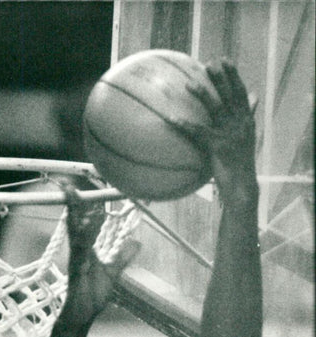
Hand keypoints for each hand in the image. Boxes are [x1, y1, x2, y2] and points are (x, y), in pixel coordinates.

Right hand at [58, 185, 138, 326]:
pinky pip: (80, 251)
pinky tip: (85, 224)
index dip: (81, 206)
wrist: (81, 318)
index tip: (77, 188)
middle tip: (67, 184)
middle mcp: (79, 252)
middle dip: (72, 204)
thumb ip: (123, 257)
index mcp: (86, 250)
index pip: (83, 223)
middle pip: (75, 223)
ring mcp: (76, 261)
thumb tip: (137, 242)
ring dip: (75, 215)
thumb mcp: (113, 273)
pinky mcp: (76, 272)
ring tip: (74, 196)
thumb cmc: (91, 297)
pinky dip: (83, 237)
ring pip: (76, 233)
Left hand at [181, 60, 257, 204]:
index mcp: (247, 121)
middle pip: (230, 94)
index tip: (225, 60)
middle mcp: (240, 123)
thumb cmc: (240, 166)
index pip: (241, 92)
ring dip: (202, 94)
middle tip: (209, 63)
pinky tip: (170, 118)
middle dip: (220, 77)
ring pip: (215, 108)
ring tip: (188, 83)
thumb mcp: (246, 140)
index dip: (234, 75)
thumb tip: (254, 97)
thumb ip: (247, 117)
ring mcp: (230, 134)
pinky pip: (197, 132)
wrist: (242, 188)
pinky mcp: (218, 146)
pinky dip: (183, 124)